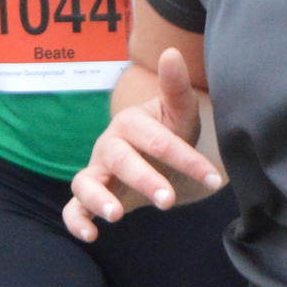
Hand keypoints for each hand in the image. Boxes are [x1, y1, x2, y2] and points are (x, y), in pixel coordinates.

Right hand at [64, 48, 223, 241]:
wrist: (153, 156)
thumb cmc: (167, 134)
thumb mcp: (179, 114)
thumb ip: (176, 87)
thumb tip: (171, 51)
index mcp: (131, 123)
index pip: (158, 141)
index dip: (187, 160)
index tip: (213, 180)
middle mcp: (109, 145)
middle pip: (121, 160)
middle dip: (144, 179)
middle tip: (168, 200)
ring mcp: (96, 170)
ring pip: (87, 182)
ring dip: (100, 198)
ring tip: (117, 215)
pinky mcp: (88, 195)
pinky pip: (72, 208)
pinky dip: (76, 221)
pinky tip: (91, 235)